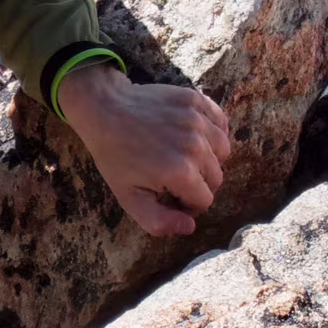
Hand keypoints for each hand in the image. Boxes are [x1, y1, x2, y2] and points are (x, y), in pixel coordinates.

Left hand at [57, 63, 231, 237]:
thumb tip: (190, 227)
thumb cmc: (115, 156)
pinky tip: (193, 137)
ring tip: (184, 158)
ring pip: (223, 152)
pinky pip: (221, 124)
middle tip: (173, 179)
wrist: (105, 109)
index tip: (170, 197)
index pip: (205, 200)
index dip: (188, 205)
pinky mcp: (197, 101)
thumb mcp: (128, 197)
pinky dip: (213, 132)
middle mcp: (196, 145)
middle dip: (198, 184)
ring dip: (208, 159)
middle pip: (216, 178)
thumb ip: (158, 221)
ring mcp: (198, 120)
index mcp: (181, 172)